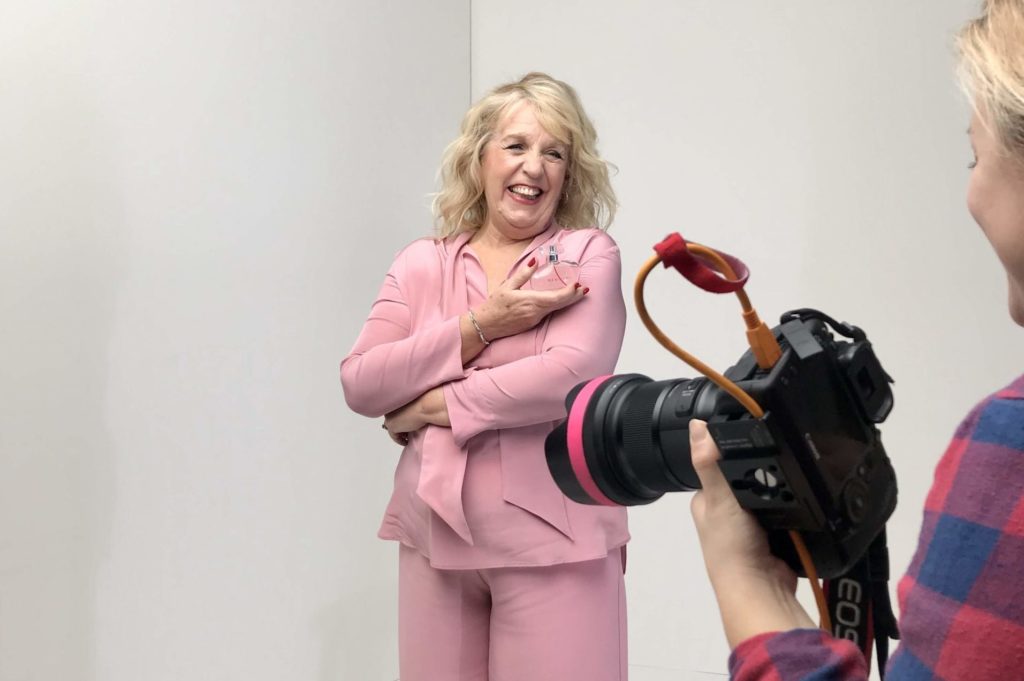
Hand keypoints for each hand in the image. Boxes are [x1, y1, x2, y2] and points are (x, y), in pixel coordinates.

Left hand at [383, 388, 450, 442]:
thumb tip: (410, 418)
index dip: (400, 420)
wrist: (426, 405)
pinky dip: (400, 440)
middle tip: (406, 434)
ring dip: (399, 434)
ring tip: (407, 438)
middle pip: (391, 420)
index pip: (394, 413)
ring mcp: (389, 417)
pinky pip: (394, 436)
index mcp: (395, 400)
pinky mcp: (391, 426)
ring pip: (392, 428)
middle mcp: (390, 408)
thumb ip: (410, 409)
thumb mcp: (416, 404)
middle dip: (398, 427)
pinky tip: (406, 442)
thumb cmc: (425, 402)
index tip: (406, 426)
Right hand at [471, 258, 587, 340]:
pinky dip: (558, 305)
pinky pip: (548, 312)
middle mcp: (536, 312)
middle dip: (574, 296)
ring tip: (578, 293)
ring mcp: (535, 319)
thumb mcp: (507, 286)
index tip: (578, 284)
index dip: (570, 292)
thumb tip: (535, 261)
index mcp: (530, 301)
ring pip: (556, 309)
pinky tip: (562, 300)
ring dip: (568, 300)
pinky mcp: (533, 323)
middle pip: (561, 304)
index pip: (556, 297)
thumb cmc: (494, 305)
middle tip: (585, 289)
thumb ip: (523, 274)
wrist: (485, 326)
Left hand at [689, 419, 814, 646]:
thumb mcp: (719, 497)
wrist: (761, 587)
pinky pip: (786, 514)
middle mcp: (727, 514)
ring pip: (768, 496)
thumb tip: (695, 426)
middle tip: (777, 463)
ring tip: (790, 480)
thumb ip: (709, 463)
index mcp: (707, 502)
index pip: (718, 466)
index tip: (752, 438)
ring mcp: (751, 528)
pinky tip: (800, 500)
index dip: (731, 453)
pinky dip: (793, 509)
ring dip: (779, 491)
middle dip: (761, 474)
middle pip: (746, 480)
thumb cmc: (731, 545)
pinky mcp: (775, 537)